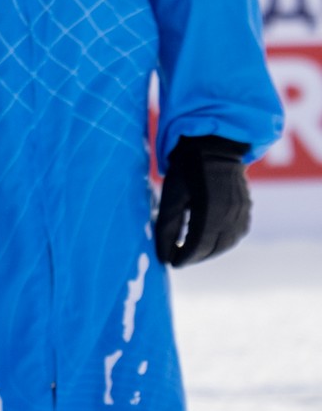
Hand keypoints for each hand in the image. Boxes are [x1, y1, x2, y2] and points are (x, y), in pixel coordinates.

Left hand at [155, 135, 251, 266]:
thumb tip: (163, 256)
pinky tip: (209, 240)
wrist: (213, 146)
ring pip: (227, 243)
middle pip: (214, 247)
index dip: (184, 257)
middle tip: (178, 259)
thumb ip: (167, 226)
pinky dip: (223, 242)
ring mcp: (242, 212)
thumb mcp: (171, 195)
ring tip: (191, 252)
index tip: (172, 264)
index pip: (198, 244)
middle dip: (195, 257)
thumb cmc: (186, 169)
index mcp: (209, 209)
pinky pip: (237, 234)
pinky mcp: (246, 209)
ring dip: (210, 251)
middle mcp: (230, 213)